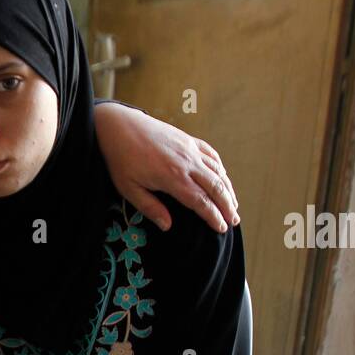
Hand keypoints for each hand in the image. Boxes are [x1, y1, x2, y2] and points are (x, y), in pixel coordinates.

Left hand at [93, 102, 238, 233]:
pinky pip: (212, 155)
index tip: (221, 228)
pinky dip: (221, 169)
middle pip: (215, 187)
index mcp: (172, 177)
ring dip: (228, 189)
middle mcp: (187, 162)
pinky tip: (224, 178)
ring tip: (234, 205)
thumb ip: (150, 208)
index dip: (213, 216)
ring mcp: (190, 149)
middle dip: (227, 206)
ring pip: (217, 171)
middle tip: (234, 221)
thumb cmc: (121, 159)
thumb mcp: (129, 188)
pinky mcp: (189, 140)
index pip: (200, 201)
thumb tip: (167, 226)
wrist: (120, 126)